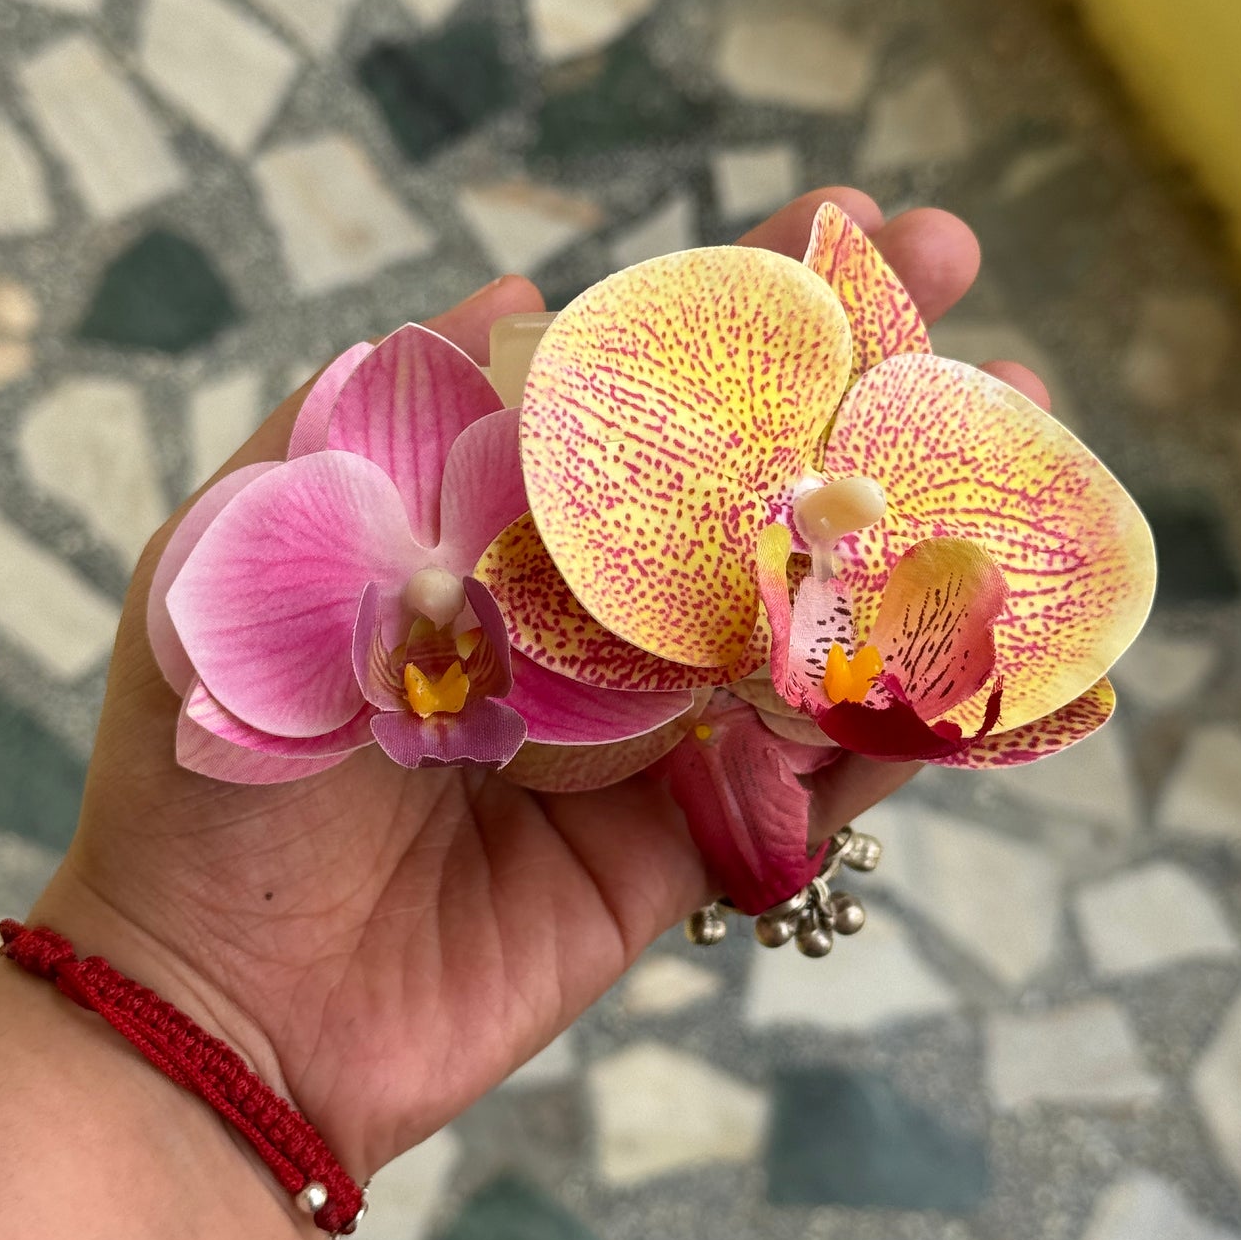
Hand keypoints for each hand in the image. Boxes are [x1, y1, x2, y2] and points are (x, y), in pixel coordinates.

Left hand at [40, 190, 1046, 1182]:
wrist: (215, 1017)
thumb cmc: (212, 775)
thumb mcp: (248, 560)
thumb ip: (367, 421)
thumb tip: (513, 290)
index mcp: (479, 538)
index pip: (630, 393)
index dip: (738, 309)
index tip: (846, 223)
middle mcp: (574, 625)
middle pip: (741, 489)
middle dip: (857, 393)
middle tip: (975, 298)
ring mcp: (638, 740)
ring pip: (800, 623)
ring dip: (917, 539)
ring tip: (1029, 445)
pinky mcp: (677, 855)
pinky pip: (807, 781)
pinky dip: (900, 723)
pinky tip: (994, 646)